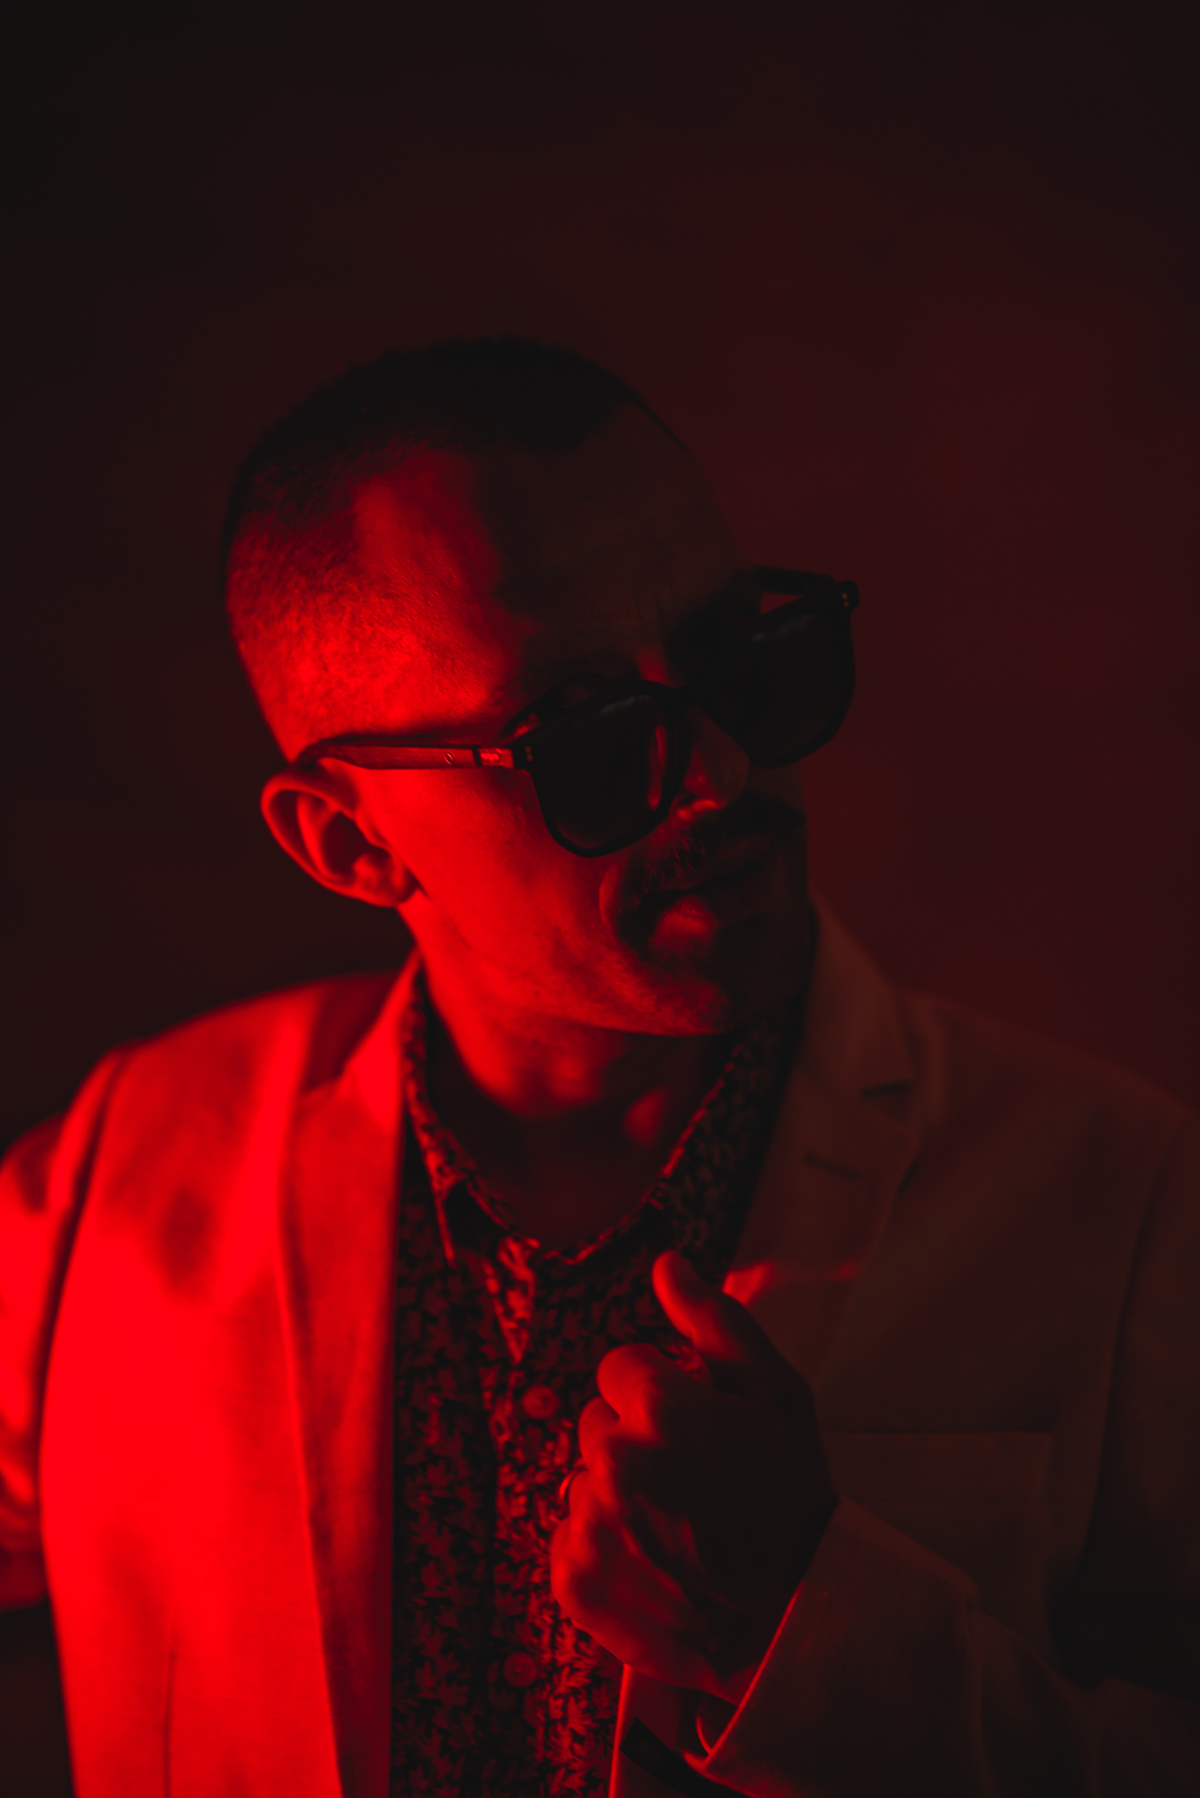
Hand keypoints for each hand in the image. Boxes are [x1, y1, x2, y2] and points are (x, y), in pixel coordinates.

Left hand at [550, 1250, 834, 1703]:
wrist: (791, 1621)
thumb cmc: (789, 1496)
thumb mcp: (777, 1394)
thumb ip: (715, 1319)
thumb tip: (665, 1262)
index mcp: (659, 1406)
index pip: (621, 1366)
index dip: (664, 1395)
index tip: (701, 1432)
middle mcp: (613, 1460)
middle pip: (598, 1422)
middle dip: (636, 1441)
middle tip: (693, 1484)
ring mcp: (588, 1523)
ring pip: (583, 1479)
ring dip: (618, 1494)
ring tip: (677, 1529)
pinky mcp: (570, 1579)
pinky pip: (568, 1535)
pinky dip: (602, 1547)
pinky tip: (653, 1563)